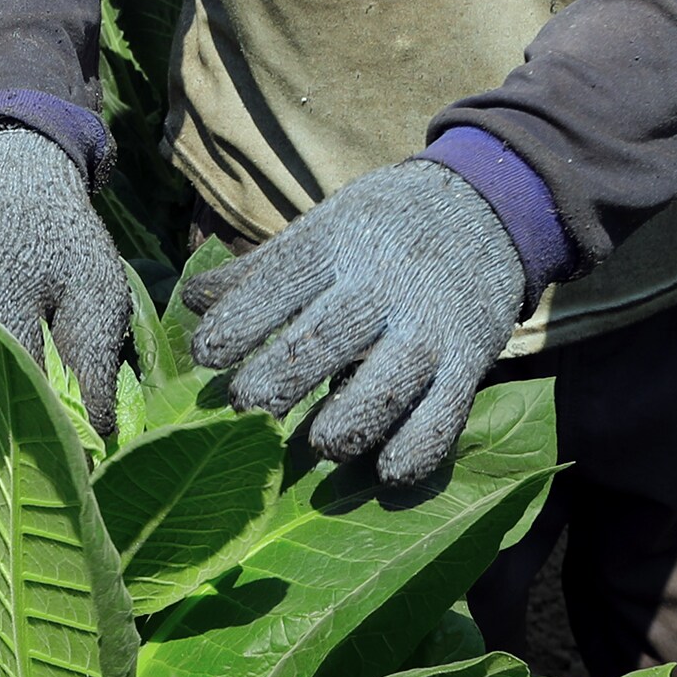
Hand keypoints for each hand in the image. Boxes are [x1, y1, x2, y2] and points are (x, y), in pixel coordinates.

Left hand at [181, 155, 526, 485]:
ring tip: (317, 442)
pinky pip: (442, 417)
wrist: (486, 207)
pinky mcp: (470, 359)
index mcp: (338, 243)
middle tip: (246, 407)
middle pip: (321, 339)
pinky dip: (413, 451)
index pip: (277, 283)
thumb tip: (189, 301)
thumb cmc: (380, 227)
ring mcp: (429, 326)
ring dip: (343, 425)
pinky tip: (385, 469)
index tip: (206, 356)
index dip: (236, 323)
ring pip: (383, 387)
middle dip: (276, 381)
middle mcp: (383, 284)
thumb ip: (260, 269)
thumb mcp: (323, 228)